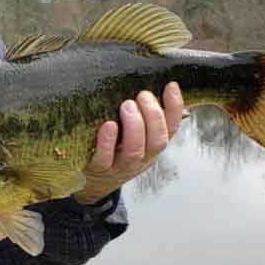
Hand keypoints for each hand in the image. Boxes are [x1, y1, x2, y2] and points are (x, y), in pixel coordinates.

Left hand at [74, 82, 183, 203]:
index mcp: (151, 145)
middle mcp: (140, 157)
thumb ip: (142, 112)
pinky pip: (104, 158)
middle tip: (142, 95)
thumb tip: (155, 83)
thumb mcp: (133, 133)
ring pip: (134, 151)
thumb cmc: (114, 148)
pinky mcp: (97, 168)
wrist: (90, 181)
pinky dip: (107, 142)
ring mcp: (119, 165)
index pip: (171, 128)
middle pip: (157, 141)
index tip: (170, 85)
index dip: (175, 107)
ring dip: (135, 127)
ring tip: (127, 105)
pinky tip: (107, 125)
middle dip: (153, 116)